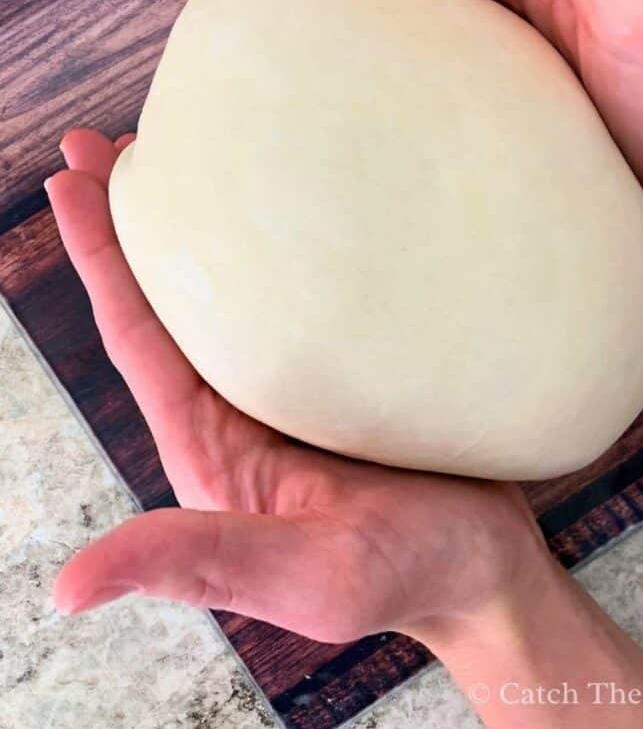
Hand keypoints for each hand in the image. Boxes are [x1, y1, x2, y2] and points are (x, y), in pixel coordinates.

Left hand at [48, 130, 544, 636]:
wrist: (488, 571)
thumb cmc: (409, 579)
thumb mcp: (306, 577)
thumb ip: (201, 563)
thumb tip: (69, 588)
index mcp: (210, 446)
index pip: (136, 338)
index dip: (98, 257)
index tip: (68, 178)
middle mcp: (238, 406)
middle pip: (168, 298)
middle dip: (129, 219)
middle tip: (103, 139)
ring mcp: (289, 384)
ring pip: (227, 289)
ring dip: (199, 222)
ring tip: (181, 149)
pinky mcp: (341, 371)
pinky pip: (291, 297)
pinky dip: (274, 246)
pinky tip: (285, 204)